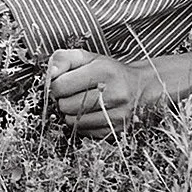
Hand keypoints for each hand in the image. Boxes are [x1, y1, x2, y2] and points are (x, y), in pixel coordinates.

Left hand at [44, 46, 191, 135]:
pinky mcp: (117, 132)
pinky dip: (82, 125)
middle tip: (72, 94)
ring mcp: (117, 116)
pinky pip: (85, 133)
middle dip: (62, 100)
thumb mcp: (88, 57)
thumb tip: (50, 73)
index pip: (60, 86)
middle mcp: (114, 94)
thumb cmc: (110, 71)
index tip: (63, 82)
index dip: (56, 85)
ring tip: (81, 103)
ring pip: (73, 122)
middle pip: (65, 106)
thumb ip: (64, 59)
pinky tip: (91, 114)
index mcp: (105, 71)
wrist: (141, 89)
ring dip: (71, 114)